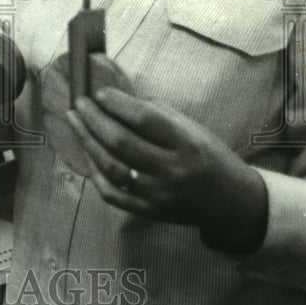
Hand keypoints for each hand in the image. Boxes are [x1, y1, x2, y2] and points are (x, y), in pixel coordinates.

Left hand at [66, 86, 267, 252]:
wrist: (231, 202)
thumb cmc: (209, 155)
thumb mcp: (191, 128)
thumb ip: (155, 114)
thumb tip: (115, 98)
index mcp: (186, 144)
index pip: (144, 120)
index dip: (117, 104)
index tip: (99, 92)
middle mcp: (171, 170)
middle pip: (121, 142)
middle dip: (94, 119)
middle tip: (79, 103)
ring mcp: (157, 194)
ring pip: (111, 167)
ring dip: (87, 142)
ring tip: (75, 121)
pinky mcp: (148, 211)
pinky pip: (112, 194)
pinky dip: (95, 172)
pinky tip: (87, 153)